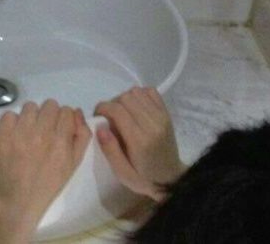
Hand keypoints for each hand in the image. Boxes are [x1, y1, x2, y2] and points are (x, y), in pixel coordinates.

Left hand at [0, 100, 90, 242]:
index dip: (63, 119)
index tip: (58, 128)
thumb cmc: (48, 183)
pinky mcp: (2, 134)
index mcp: (61, 141)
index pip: (66, 111)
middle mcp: (41, 133)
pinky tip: (14, 136)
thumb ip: (82, 136)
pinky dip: (12, 123)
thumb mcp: (74, 164)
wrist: (18, 200)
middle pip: (49, 104)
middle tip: (43, 130)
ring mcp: (20, 132)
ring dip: (31, 117)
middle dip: (48, 116)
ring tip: (28, 132)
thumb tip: (77, 112)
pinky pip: (9, 114)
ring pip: (30, 107)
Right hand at [94, 87, 184, 201]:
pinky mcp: (166, 112)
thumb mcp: (123, 173)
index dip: (102, 108)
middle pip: (125, 97)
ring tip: (122, 114)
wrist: (172, 178)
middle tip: (109, 118)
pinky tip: (135, 108)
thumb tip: (99, 128)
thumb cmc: (144, 178)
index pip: (117, 110)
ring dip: (124, 99)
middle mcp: (152, 124)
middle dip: (112, 104)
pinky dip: (139, 95)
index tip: (98, 118)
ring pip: (136, 92)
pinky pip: (150, 91)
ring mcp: (161, 116)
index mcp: (140, 141)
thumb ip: (110, 151)